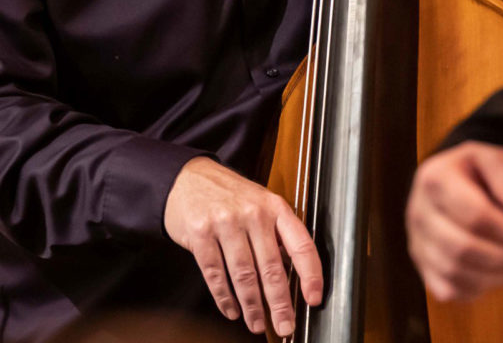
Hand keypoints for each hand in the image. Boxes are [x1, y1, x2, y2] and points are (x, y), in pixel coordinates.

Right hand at [163, 157, 322, 336]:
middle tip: (285, 325)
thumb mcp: (259, 202)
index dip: (311, 275)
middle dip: (280, 304)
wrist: (188, 176)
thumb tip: (294, 273)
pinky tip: (231, 309)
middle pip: (271, 267)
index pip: (301, 244)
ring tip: (256, 323)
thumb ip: (276, 232)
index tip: (313, 298)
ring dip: (252, 306)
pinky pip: (216, 274)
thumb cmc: (228, 193)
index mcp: (273, 206)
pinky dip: (224, 298)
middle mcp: (251, 212)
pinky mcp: (201, 233)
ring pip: (244, 275)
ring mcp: (225, 222)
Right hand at [406, 142, 502, 300]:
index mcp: (434, 178)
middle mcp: (418, 211)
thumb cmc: (474, 172)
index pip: (475, 215)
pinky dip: (476, 289)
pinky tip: (493, 273)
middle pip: (463, 247)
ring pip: (455, 273)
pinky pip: (449, 290)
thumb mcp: (493, 158)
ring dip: (495, 276)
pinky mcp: (422, 266)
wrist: (450, 182)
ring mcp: (417, 241)